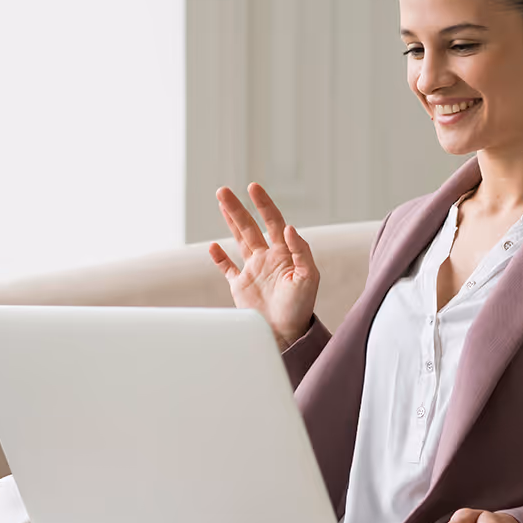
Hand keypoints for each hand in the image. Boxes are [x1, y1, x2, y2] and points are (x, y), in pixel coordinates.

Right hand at [208, 183, 319, 350]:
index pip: (273, 222)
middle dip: (237, 208)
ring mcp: (253, 270)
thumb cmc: (301, 307)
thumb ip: (301, 251)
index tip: (253, 188)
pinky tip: (213, 247)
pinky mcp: (241, 286)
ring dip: (230, 222)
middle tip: (223, 190)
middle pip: (250, 226)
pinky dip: (219, 258)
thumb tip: (289, 228)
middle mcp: (268, 258)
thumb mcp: (308, 277)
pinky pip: (228, 268)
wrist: (286, 333)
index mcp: (284, 253)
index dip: (263, 204)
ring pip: (239, 240)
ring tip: (220, 203)